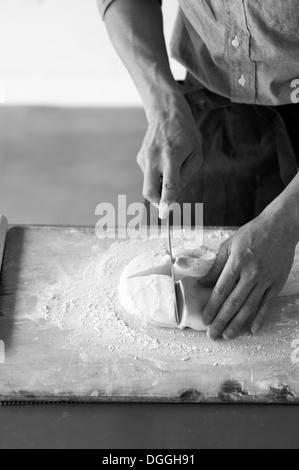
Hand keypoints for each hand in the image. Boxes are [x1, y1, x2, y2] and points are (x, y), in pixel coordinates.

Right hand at [137, 92, 202, 217]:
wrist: (165, 112)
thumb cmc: (186, 133)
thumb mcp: (196, 154)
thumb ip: (186, 176)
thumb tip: (173, 196)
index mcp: (171, 156)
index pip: (168, 184)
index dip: (167, 201)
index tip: (164, 213)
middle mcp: (154, 158)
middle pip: (149, 191)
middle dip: (157, 202)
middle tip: (167, 203)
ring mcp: (144, 158)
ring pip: (149, 184)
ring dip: (160, 186)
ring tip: (172, 168)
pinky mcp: (140, 158)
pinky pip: (149, 175)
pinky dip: (157, 176)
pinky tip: (164, 162)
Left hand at [200, 209, 297, 339]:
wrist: (280, 227)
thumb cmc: (252, 234)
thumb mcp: (229, 245)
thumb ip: (216, 266)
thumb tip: (203, 283)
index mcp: (237, 263)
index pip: (221, 290)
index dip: (212, 307)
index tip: (205, 319)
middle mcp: (251, 273)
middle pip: (234, 303)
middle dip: (221, 321)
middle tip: (212, 335)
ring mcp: (265, 280)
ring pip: (249, 307)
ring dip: (238, 324)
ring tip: (228, 336)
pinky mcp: (276, 283)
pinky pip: (267, 304)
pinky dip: (260, 318)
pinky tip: (253, 329)